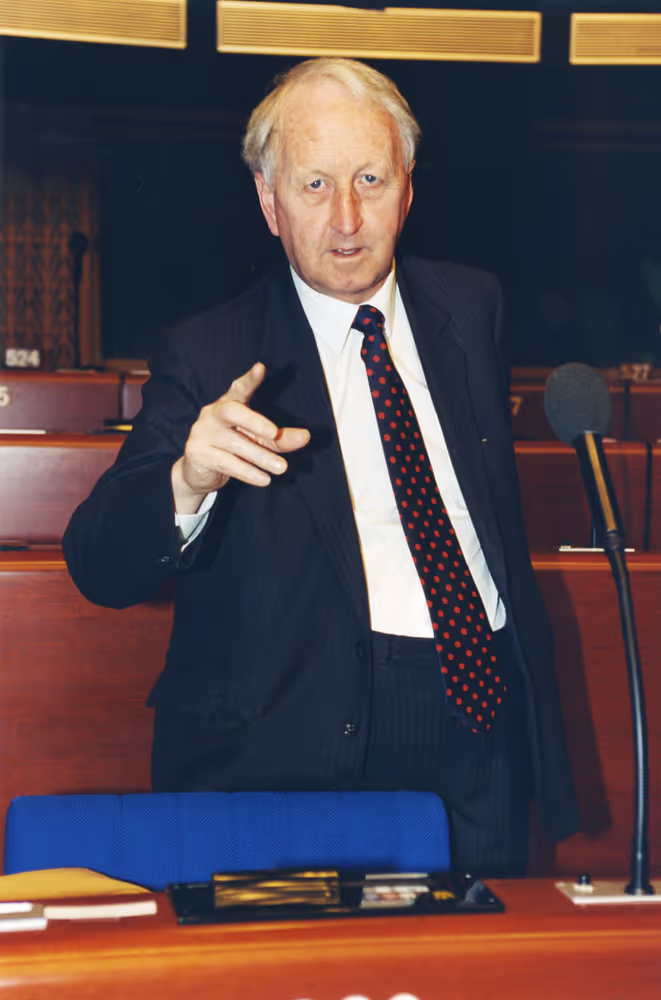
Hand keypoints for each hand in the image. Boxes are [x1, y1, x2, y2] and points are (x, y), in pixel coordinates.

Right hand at [171, 363, 309, 513]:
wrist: (198, 473)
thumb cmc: (230, 450)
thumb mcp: (257, 441)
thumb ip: (280, 438)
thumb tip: (305, 436)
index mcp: (227, 405)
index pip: (238, 389)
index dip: (249, 380)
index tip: (260, 369)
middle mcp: (213, 415)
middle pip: (233, 411)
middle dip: (254, 421)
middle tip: (274, 433)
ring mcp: (203, 433)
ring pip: (235, 443)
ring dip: (261, 457)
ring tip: (282, 468)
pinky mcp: (198, 454)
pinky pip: (226, 463)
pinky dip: (247, 472)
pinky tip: (264, 479)